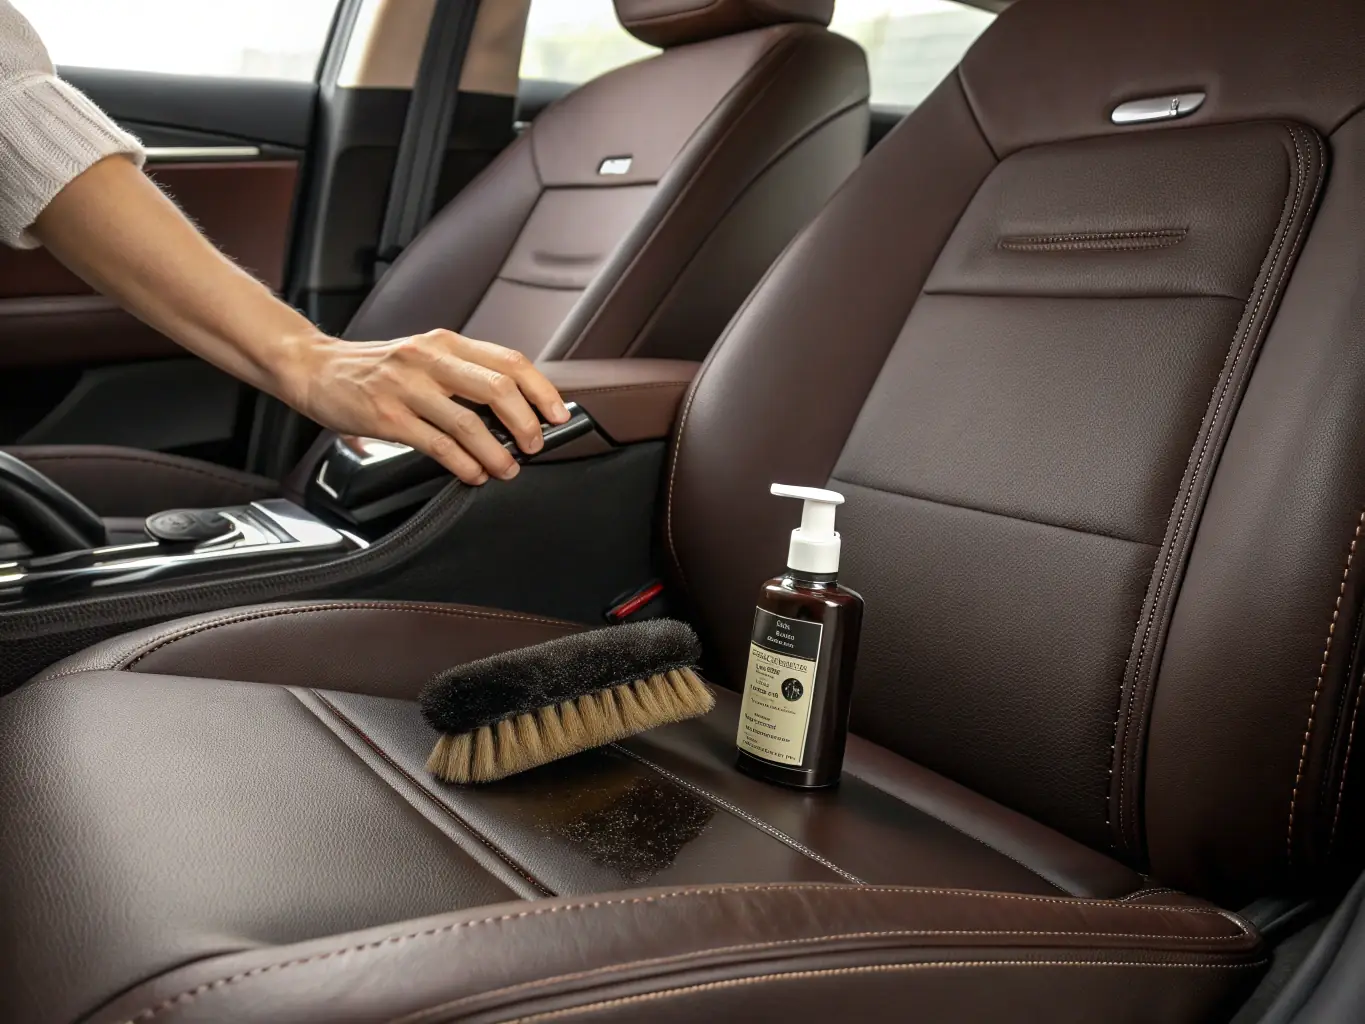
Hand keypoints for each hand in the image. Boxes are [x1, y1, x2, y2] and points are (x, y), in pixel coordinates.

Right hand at [282, 329, 569, 485]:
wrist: (315, 369)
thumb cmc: (375, 369)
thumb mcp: (424, 358)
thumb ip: (464, 377)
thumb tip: (513, 412)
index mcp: (446, 342)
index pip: (509, 361)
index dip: (540, 390)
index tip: (558, 414)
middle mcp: (429, 358)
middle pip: (497, 388)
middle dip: (525, 423)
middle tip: (534, 445)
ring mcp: (407, 386)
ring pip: (469, 421)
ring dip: (496, 452)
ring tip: (507, 469)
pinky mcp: (387, 417)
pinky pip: (437, 444)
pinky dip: (463, 463)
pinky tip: (473, 474)